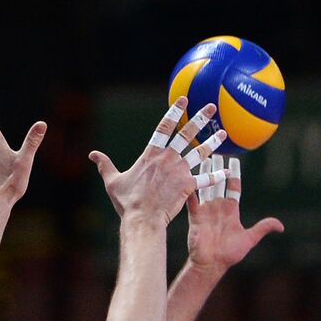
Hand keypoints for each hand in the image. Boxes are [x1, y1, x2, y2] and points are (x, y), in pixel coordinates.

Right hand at [89, 97, 228, 225]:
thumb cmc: (127, 202)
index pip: (164, 127)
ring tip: (224, 133)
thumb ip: (105, 165)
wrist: (142, 219)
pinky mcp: (187, 187)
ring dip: (212, 142)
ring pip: (199, 153)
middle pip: (186, 134)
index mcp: (151, 154)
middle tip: (211, 108)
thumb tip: (92, 154)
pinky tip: (227, 170)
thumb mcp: (113, 181)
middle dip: (200, 119)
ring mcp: (179, 172)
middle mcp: (167, 158)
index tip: (184, 101)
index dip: (174, 113)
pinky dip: (216, 176)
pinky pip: (205, 180)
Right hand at [187, 158, 282, 272]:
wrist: (211, 264)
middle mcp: (218, 207)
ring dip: (203, 171)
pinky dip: (190, 188)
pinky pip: (192, 199)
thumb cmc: (230, 254)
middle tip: (216, 149)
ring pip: (205, 186)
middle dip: (217, 166)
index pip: (233, 187)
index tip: (234, 159)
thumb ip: (263, 228)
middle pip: (218, 182)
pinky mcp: (195, 215)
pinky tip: (188, 175)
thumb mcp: (250, 239)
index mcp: (231, 210)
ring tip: (201, 155)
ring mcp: (206, 210)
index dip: (234, 173)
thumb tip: (281, 227)